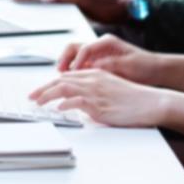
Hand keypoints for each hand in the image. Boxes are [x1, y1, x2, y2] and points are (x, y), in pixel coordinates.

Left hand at [28, 69, 167, 128]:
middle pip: (61, 80)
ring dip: (48, 95)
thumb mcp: (110, 89)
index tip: (40, 90)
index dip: (51, 83)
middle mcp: (93, 79)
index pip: (67, 76)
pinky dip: (66, 104)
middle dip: (43, 88)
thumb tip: (79, 104)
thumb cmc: (134, 99)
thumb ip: (94, 92)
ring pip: (64, 88)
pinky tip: (59, 109)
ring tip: (38, 102)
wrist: (151, 102)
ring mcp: (96, 91)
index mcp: (95, 74)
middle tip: (32, 96)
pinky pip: (77, 101)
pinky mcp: (100, 103)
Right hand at [54, 34, 158, 84]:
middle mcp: (100, 46)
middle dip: (65, 59)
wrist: (157, 70)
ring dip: (68, 65)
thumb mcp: (129, 65)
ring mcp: (99, 54)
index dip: (77, 61)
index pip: (85, 48)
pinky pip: (82, 65)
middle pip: (75, 47)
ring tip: (62, 78)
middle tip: (60, 72)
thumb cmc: (146, 65)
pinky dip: (75, 72)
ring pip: (76, 55)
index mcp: (107, 42)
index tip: (72, 72)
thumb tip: (94, 67)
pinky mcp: (100, 63)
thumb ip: (110, 64)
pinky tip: (74, 82)